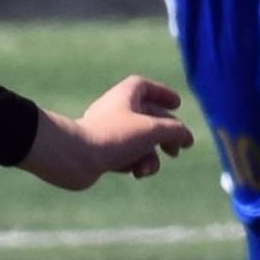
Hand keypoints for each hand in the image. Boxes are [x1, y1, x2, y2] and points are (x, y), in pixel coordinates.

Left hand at [25, 76, 192, 189]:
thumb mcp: (153, 130)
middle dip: (165, 135)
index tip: (177, 105)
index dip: (162, 93)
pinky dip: (135, 163)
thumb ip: (175, 131)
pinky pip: (126, 156)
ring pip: (139, 141)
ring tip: (147, 170)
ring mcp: (108, 132)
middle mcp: (115, 110)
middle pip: (148, 117)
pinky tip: (134, 172)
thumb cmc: (114, 136)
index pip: (145, 87)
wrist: (74, 158)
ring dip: (151, 157)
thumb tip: (186, 137)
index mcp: (125, 96)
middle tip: (177, 150)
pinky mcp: (101, 152)